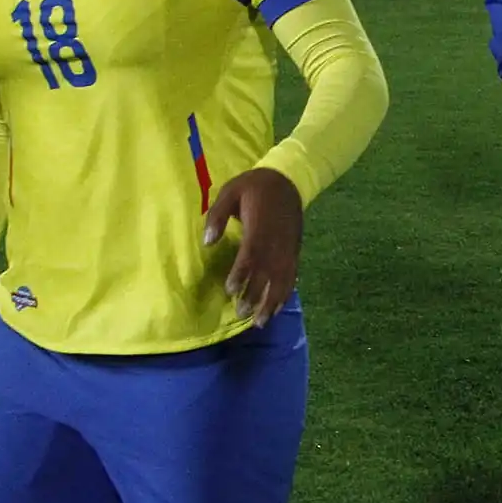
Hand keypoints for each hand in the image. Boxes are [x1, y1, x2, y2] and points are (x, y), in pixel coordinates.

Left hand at [203, 167, 304, 326]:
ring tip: (260, 321)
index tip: (230, 291)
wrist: (288, 180)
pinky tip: (278, 308)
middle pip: (266, 273)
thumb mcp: (230, 191)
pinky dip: (285, 294)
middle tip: (240, 313)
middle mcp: (276, 242)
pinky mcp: (294, 252)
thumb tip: (207, 241)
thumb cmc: (254, 187)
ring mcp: (288, 249)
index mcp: (259, 227)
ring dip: (271, 302)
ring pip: (281, 280)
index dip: (241, 274)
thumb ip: (217, 215)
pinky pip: (292, 276)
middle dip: (254, 295)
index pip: (251, 255)